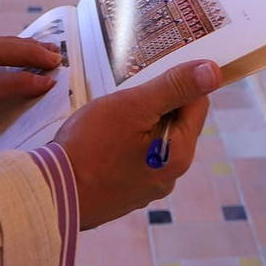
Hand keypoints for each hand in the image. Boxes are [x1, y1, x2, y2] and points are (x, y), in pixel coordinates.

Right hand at [53, 60, 218, 229]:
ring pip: (156, 139)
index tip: (150, 76)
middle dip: (155, 104)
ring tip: (109, 121)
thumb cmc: (90, 147)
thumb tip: (214, 71)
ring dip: (139, 124)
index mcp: (180, 153)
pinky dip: (125, 145)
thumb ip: (174, 87)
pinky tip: (101, 143)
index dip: (178, 83)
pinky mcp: (127, 194)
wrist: (51, 194)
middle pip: (177, 122)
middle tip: (125, 99)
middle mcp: (171, 174)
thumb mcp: (133, 106)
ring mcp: (149, 187)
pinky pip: (137, 158)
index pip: (197, 103)